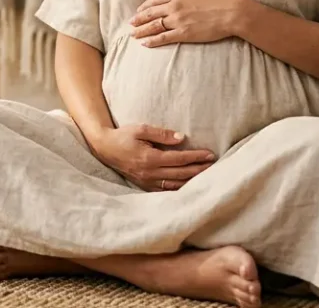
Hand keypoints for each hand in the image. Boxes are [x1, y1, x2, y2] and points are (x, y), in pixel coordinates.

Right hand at [88, 124, 216, 191]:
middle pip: (181, 174)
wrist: (105, 148)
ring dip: (192, 181)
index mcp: (150, 158)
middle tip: (214, 166)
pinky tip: (189, 185)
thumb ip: (161, 134)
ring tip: (206, 176)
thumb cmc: (123, 136)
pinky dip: (179, 188)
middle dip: (199, 170)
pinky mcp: (144, 185)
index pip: (179, 159)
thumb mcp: (141, 129)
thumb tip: (181, 138)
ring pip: (175, 185)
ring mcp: (147, 181)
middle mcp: (150, 173)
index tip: (209, 154)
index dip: (196, 157)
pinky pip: (166, 190)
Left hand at [130, 0, 243, 46]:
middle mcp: (174, 6)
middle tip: (130, 23)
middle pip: (151, 13)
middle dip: (138, 19)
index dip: (145, 6)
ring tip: (133, 35)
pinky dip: (153, 41)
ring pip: (154, 26)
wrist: (231, 12)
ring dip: (141, 31)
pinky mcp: (183, 33)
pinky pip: (164, 38)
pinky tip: (145, 43)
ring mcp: (178, 20)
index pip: (155, 0)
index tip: (138, 10)